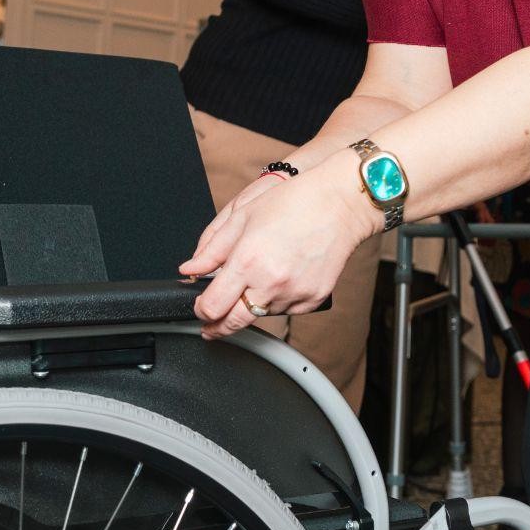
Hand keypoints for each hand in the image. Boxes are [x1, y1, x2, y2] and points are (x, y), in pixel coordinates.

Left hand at [182, 166, 374, 339]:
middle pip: (232, 323)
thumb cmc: (293, 203)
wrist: (339, 204)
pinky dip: (277, 301)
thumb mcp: (242, 217)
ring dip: (251, 306)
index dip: (200, 311)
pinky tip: (280, 279)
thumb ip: (212, 249)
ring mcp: (293, 294)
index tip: (200, 308)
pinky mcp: (312, 299)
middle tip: (210, 326)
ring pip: (260, 316)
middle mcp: (270, 283)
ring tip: (256, 281)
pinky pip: (286, 311)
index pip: (212, 306)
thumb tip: (190, 270)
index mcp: (247, 261)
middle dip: (216, 327)